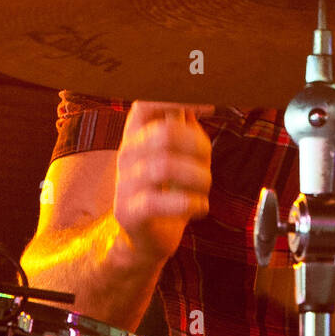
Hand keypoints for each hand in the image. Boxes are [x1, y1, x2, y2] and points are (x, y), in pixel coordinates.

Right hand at [114, 101, 213, 267]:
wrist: (147, 238)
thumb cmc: (167, 191)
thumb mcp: (178, 153)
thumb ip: (185, 125)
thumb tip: (201, 97)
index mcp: (137, 135)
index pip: (146, 104)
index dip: (177, 100)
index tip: (208, 107)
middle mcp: (127, 154)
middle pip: (165, 133)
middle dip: (199, 147)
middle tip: (207, 165)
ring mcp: (125, 183)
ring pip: (166, 166)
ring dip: (198, 178)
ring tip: (203, 189)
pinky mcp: (129, 212)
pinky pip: (159, 201)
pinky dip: (190, 204)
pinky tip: (198, 207)